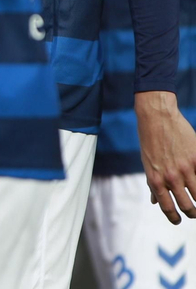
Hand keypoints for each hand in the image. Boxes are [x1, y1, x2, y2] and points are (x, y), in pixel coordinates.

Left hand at [137, 90, 195, 222]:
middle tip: (194, 213)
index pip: (167, 207)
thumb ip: (153, 184)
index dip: (174, 218)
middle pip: (187, 206)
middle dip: (192, 213)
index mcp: (155, 180)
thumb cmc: (150, 140)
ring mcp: (185, 169)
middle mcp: (170, 177)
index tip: (179, 221)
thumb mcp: (147, 163)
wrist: (156, 117)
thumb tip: (154, 202)